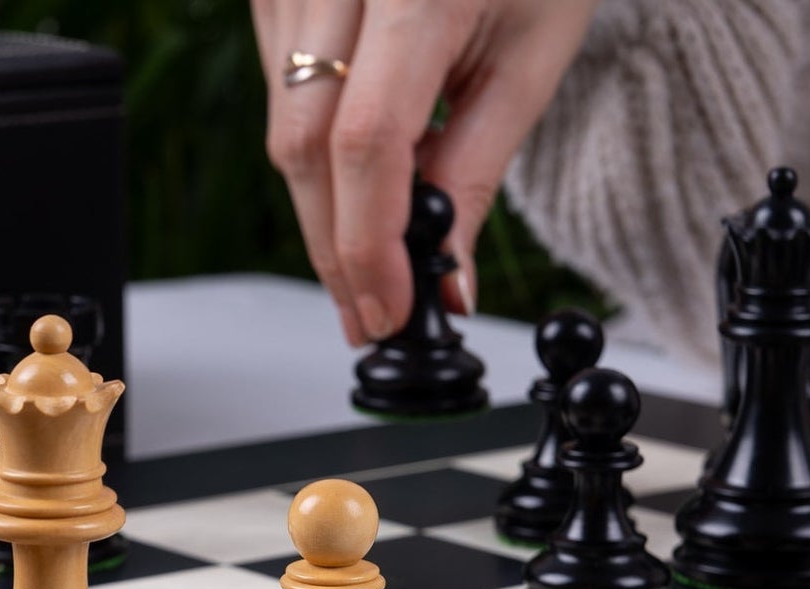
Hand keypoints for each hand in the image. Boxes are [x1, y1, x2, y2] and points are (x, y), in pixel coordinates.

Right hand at [253, 0, 598, 344]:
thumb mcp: (530, 56)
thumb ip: (476, 171)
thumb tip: (446, 277)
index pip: (366, 142)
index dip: (369, 242)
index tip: (389, 307)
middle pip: (305, 147)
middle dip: (336, 247)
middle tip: (371, 311)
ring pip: (283, 130)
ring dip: (323, 210)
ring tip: (370, 260)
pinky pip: (279, 95)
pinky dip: (315, 156)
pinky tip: (357, 179)